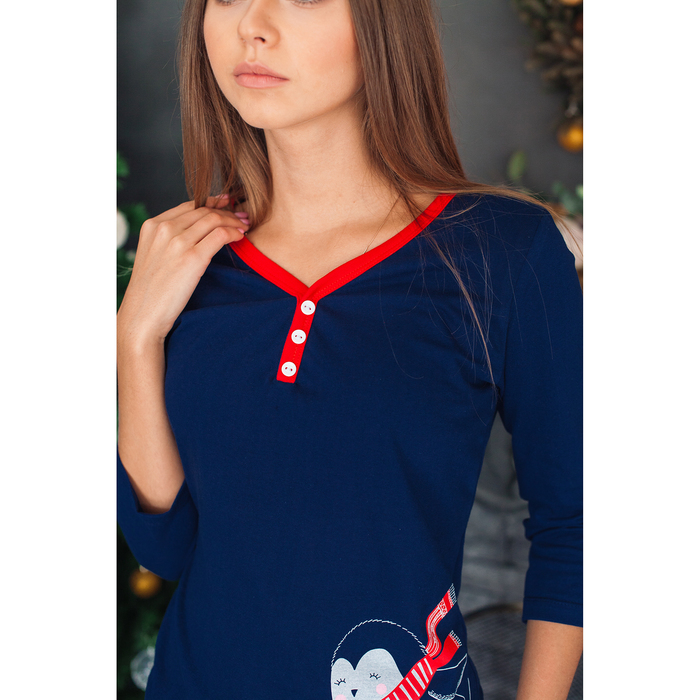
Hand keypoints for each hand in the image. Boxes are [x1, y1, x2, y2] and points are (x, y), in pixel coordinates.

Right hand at [117, 194, 249, 346]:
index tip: (227, 204)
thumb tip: (197, 232)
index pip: (188, 205)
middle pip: (203, 210)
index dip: (211, 203)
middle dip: (227, 211)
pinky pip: (220, 235)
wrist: (143, 315)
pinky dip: (234, 233)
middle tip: (242, 216)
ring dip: (234, 221)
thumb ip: (169, 240)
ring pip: (214, 219)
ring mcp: (177, 242)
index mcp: (152, 226)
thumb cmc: (151, 291)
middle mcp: (164, 229)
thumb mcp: (153, 256)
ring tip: (244, 226)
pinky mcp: (192, 257)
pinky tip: (240, 237)